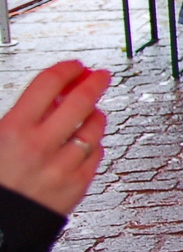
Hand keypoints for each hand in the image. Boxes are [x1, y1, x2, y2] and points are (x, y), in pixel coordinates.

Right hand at [0, 62, 111, 215]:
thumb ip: (17, 119)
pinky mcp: (76, 186)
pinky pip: (96, 156)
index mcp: (13, 130)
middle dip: (94, 82)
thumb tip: (44, 99)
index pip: (48, 84)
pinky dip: (94, 143)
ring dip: (95, 114)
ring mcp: (62, 166)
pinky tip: (88, 141)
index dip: (66, 69)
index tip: (75, 66)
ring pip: (93, 128)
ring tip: (92, 110)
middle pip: (79, 101)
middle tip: (100, 75)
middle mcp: (40, 146)